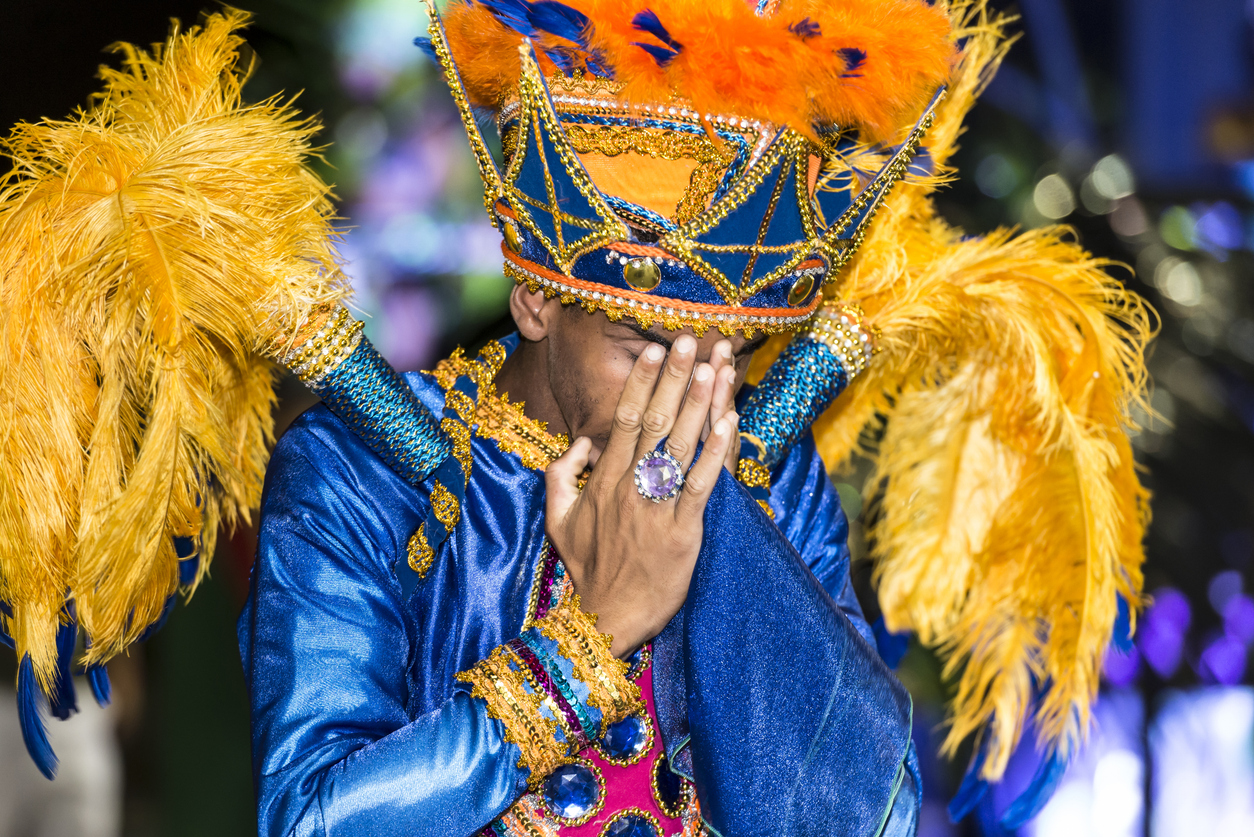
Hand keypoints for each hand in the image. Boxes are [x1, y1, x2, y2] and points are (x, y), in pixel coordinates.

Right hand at [545, 335, 738, 656]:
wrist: (604, 619)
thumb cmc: (586, 569)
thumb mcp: (557, 519)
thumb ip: (562, 473)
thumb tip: (581, 441)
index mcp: (603, 481)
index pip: (625, 420)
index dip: (641, 382)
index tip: (653, 349)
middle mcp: (630, 488)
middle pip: (654, 422)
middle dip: (673, 378)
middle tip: (689, 340)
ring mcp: (657, 510)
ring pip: (680, 447)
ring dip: (698, 405)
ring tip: (713, 368)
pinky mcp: (683, 534)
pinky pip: (701, 487)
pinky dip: (715, 454)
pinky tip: (729, 425)